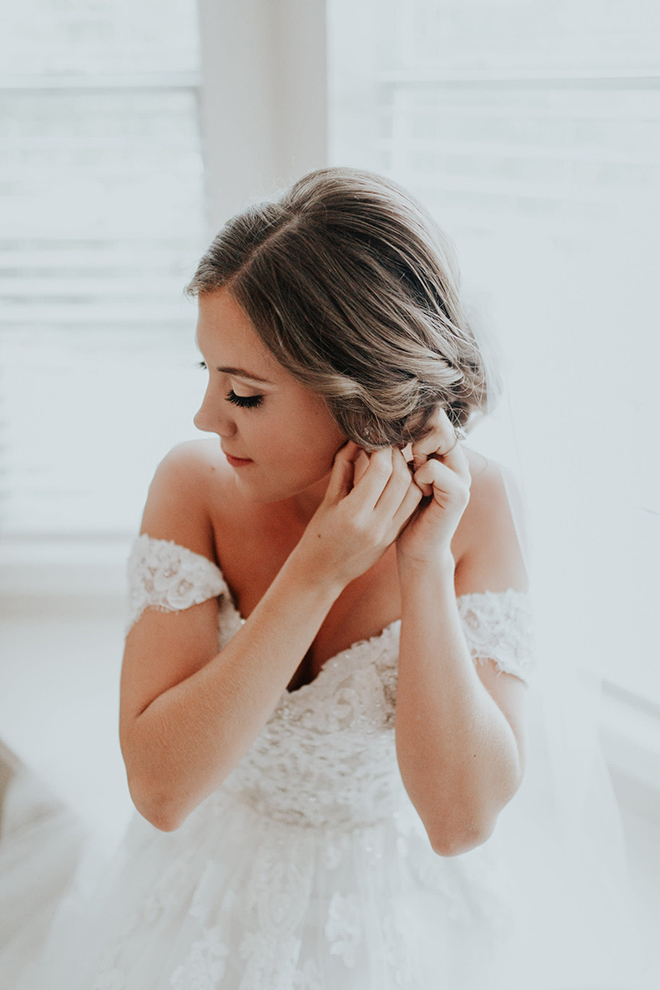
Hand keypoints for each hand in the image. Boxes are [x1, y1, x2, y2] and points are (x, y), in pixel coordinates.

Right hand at [293, 441, 422, 588]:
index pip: (380, 471)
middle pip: (400, 479)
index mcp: (353, 514)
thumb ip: (343, 467)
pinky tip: (399, 477)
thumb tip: (357, 438)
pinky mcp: (395, 536)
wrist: (323, 572)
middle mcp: (375, 524)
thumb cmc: (319, 534)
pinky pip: (411, 506)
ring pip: (412, 492)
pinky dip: (409, 487)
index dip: (381, 449)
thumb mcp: (328, 499)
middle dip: (396, 455)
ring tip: (394, 459)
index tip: (375, 437)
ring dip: (408, 471)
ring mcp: (388, 533)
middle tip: (387, 443)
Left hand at [396, 407, 470, 565]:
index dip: (414, 417)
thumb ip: (399, 451)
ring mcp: (461, 477)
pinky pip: (433, 469)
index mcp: (444, 456)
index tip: (394, 430)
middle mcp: (457, 463)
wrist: (417, 550)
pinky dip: (419, 475)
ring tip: (411, 469)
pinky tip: (418, 489)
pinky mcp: (458, 495)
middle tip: (402, 449)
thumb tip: (379, 424)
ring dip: (416, 450)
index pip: (435, 417)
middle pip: (440, 422)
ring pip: (439, 439)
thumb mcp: (398, 476)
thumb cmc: (402, 514)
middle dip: (416, 430)